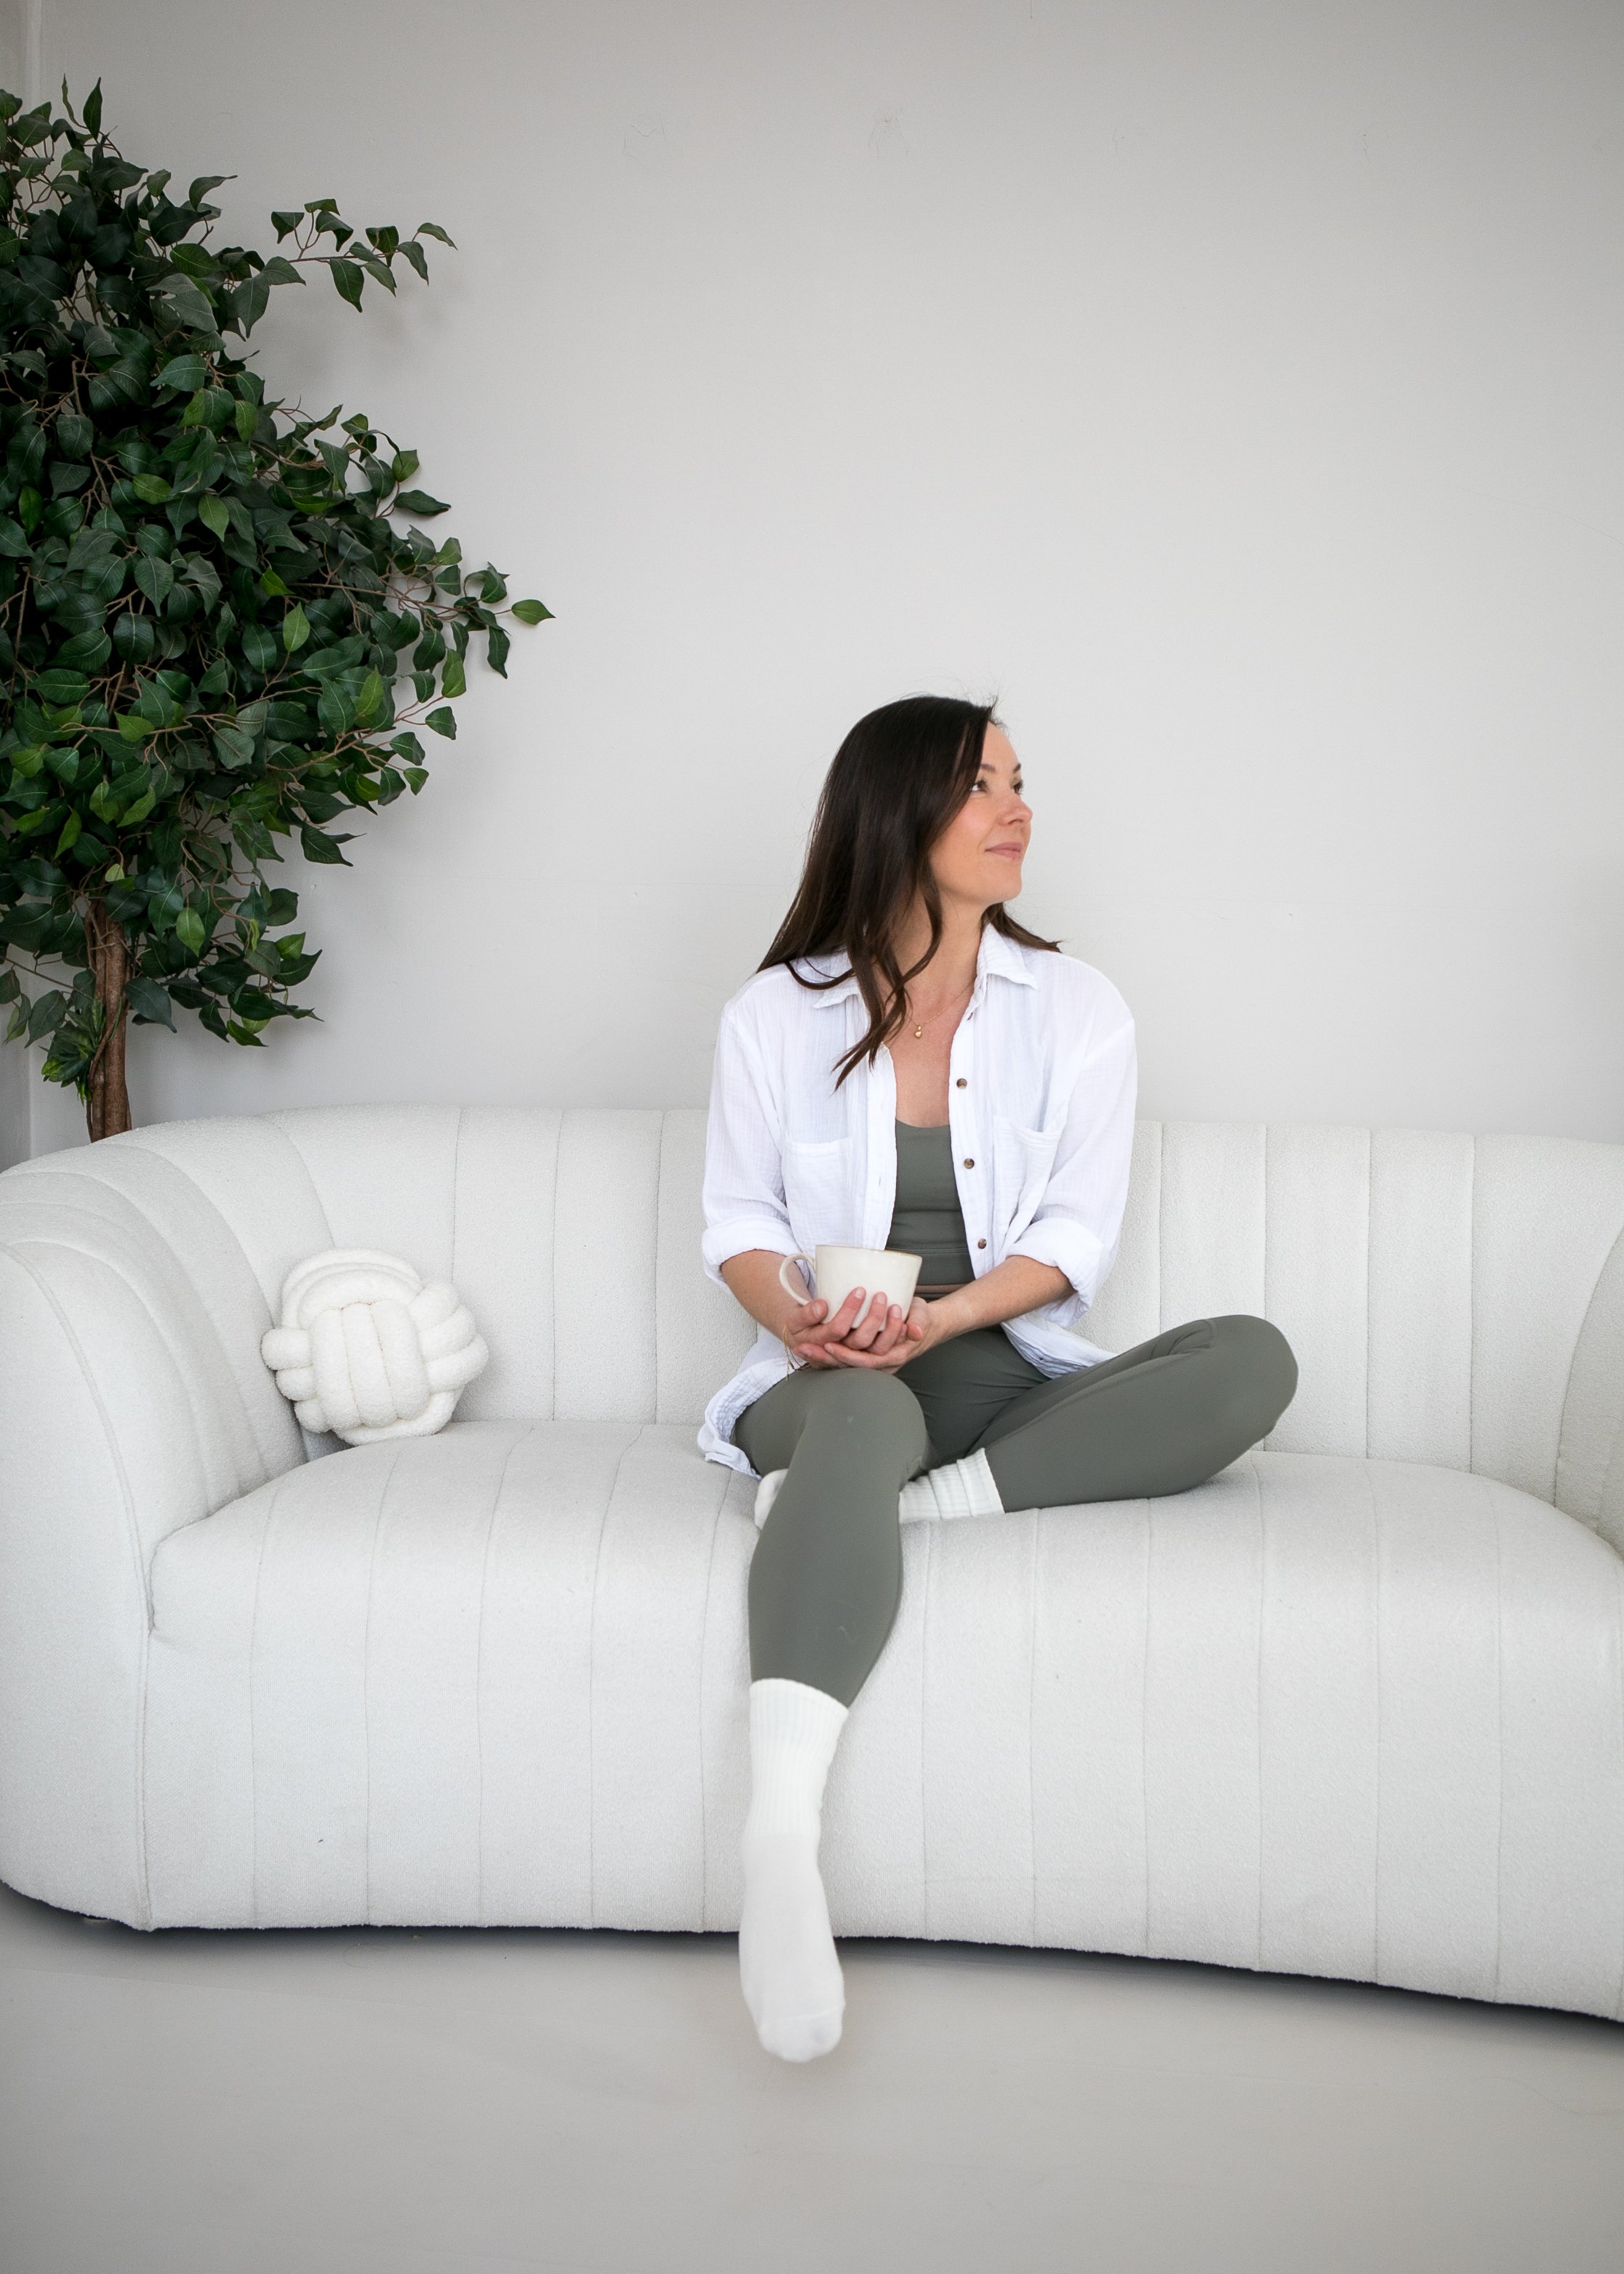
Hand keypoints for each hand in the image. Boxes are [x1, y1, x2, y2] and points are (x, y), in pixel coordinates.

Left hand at [785, 1286, 923, 1369]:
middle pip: (848, 1366)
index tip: (830, 1344)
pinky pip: (841, 1359)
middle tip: (806, 1347)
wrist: (922, 1324)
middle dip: (826, 1358)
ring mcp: (870, 1359)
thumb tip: (915, 1332)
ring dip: (820, 1358)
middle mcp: (879, 1363)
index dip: (847, 1355)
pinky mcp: (862, 1354)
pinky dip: (823, 1356)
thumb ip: (920, 1322)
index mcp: (893, 1356)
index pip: (866, 1361)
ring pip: (842, 1365)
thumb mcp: (922, 1316)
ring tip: (801, 1349)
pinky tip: (807, 1350)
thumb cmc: (919, 1318)